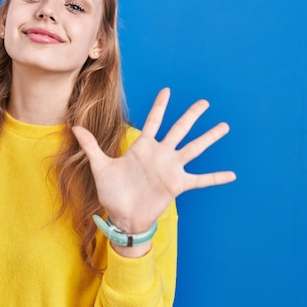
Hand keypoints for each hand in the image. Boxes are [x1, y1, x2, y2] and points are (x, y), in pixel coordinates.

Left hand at [73, 88, 235, 234]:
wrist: (122, 216)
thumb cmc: (112, 192)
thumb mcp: (100, 167)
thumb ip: (91, 146)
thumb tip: (74, 127)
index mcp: (143, 147)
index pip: (153, 121)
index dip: (160, 106)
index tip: (167, 90)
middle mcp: (160, 154)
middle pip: (179, 129)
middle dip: (191, 115)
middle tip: (204, 102)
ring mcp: (171, 169)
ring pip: (194, 148)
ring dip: (209, 138)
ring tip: (224, 126)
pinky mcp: (178, 185)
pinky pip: (201, 180)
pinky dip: (216, 177)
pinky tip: (232, 174)